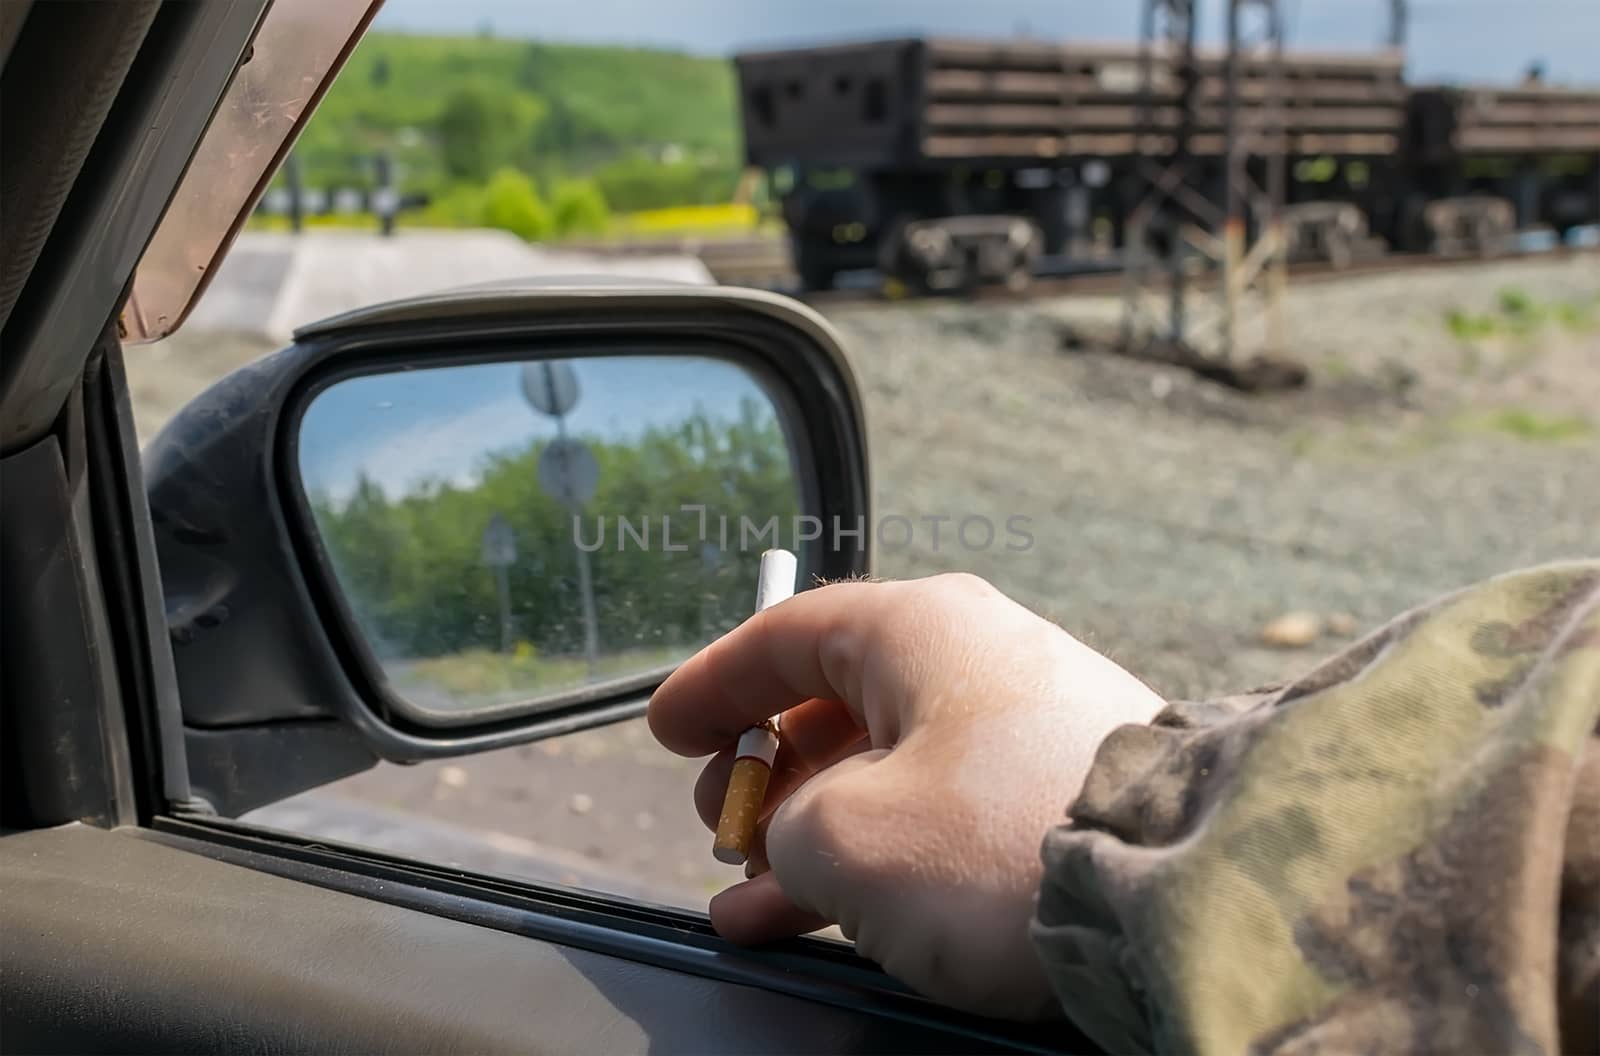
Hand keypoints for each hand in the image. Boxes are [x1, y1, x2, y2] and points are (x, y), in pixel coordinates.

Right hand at [648, 573, 1165, 1019]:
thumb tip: (803, 839)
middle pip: (834, 704)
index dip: (712, 685)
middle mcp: (974, 661)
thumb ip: (789, 828)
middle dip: (765, 776)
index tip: (667, 729)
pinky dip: (876, 857)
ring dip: (812, 834)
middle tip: (724, 830)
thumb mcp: (846, 837)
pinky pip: (936, 812)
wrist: (1174, 898)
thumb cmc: (1002, 846)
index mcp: (919, 630)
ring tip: (754, 900)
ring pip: (883, 770)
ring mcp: (1021, 728)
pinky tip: (821, 916)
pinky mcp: (1053, 794)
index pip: (786, 635)